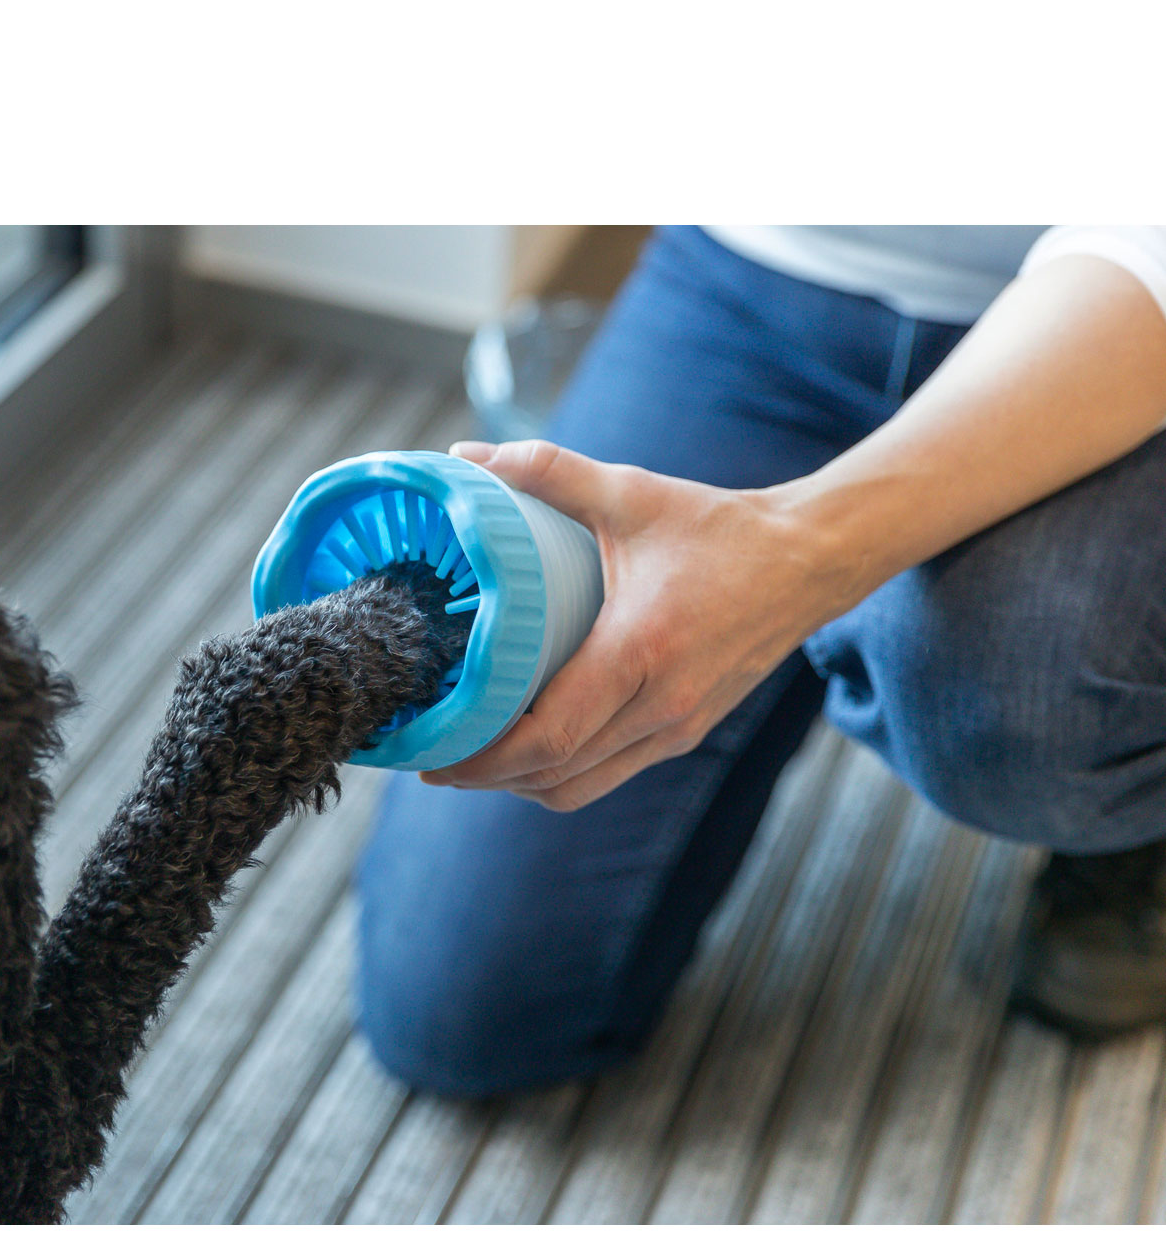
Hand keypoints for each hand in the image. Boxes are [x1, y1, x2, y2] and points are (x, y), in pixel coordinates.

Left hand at [420, 440, 854, 810]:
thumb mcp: (629, 493)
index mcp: (641, 651)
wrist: (811, 561)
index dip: (482, 756)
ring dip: (518, 783)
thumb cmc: (719, 529)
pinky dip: (557, 774)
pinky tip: (522, 748)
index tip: (431, 750)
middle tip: (429, 756)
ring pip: (577, 788)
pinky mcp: (683, 734)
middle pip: (552, 775)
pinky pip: (605, 776)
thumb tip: (464, 453)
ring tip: (467, 757)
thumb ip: (546, 471)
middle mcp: (661, 706)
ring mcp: (676, 729)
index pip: (548, 737)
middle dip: (483, 775)